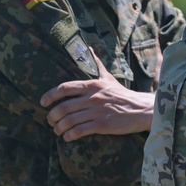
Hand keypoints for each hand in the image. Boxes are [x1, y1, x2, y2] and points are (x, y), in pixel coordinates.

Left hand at [40, 53, 154, 140]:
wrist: (141, 109)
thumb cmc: (122, 94)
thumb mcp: (108, 77)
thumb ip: (95, 64)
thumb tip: (87, 48)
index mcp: (92, 85)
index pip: (64, 88)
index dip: (50, 96)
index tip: (43, 102)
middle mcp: (93, 97)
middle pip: (63, 107)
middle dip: (52, 116)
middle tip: (51, 121)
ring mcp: (97, 112)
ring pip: (69, 121)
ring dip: (59, 128)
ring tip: (58, 131)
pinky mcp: (102, 125)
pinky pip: (79, 131)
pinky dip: (70, 135)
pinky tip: (68, 137)